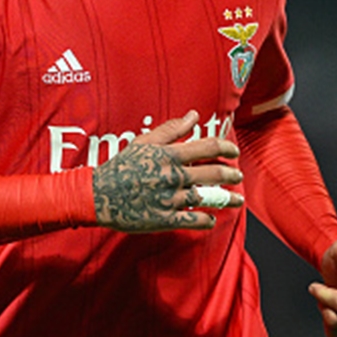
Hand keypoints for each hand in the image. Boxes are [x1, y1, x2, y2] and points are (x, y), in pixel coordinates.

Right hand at [92, 111, 243, 232]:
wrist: (98, 195)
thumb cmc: (121, 166)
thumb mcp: (144, 142)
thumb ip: (171, 129)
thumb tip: (193, 115)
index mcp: (169, 155)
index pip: (209, 147)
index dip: (227, 148)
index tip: (233, 152)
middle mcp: (172, 176)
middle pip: (214, 173)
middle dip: (232, 174)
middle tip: (237, 175)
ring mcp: (169, 199)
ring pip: (208, 198)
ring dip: (228, 199)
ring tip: (238, 199)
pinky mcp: (164, 219)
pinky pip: (193, 221)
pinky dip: (206, 220)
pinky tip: (211, 218)